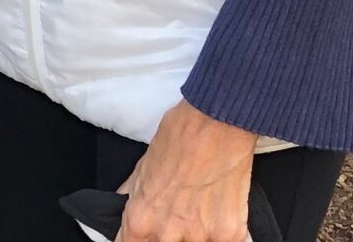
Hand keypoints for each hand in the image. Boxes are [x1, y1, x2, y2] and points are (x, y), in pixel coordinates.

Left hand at [116, 101, 256, 241]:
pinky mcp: (229, 234)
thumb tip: (124, 206)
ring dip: (195, 234)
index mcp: (141, 218)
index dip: (136, 240)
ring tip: (200, 210)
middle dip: (168, 235)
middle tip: (177, 215)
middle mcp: (167, 233)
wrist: (218, 122)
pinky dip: (219, 233)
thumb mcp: (144, 165)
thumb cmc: (181, 136)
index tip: (143, 235)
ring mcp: (200, 237)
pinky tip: (218, 215)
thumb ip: (133, 194)